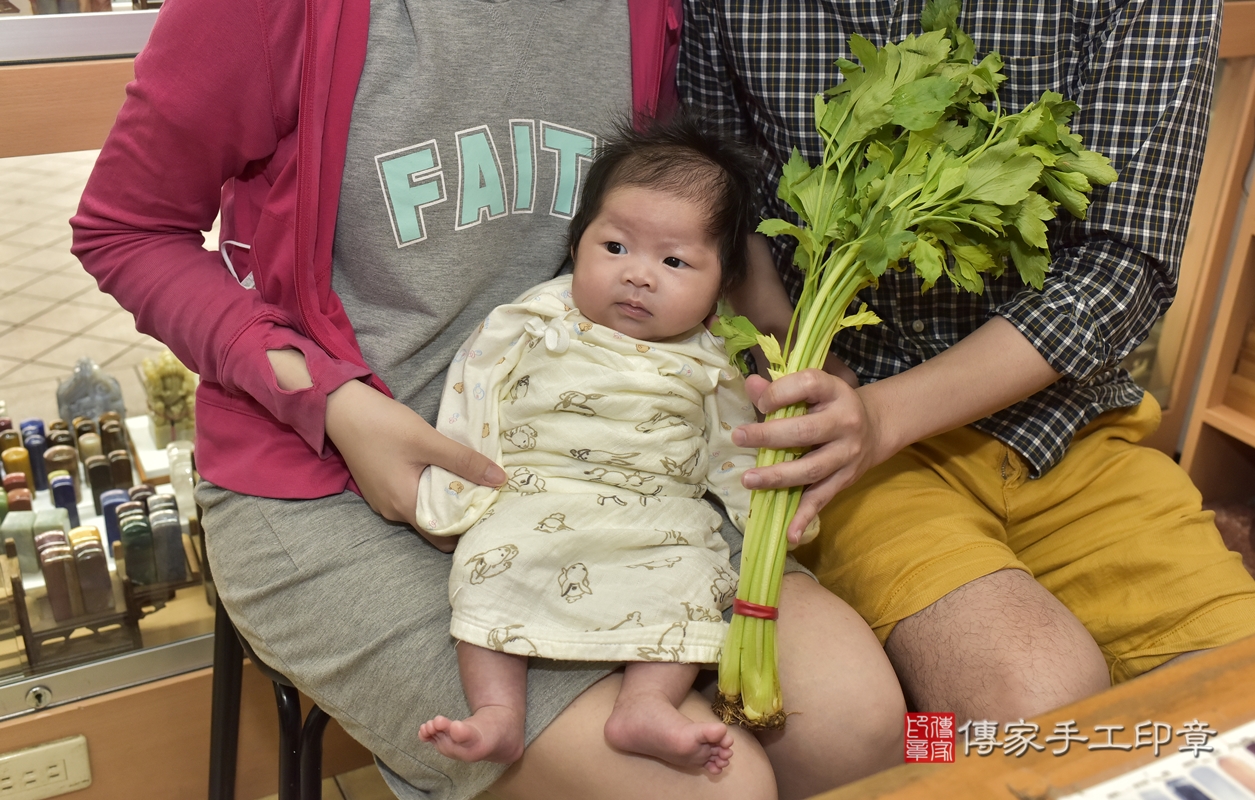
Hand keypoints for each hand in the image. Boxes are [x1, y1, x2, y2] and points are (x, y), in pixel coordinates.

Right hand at [325, 379, 505, 552]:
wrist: (341, 409)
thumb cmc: (383, 425)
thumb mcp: (429, 441)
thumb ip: (464, 462)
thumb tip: (500, 480)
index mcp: (404, 506)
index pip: (444, 537)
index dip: (469, 527)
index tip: (491, 511)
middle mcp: (392, 512)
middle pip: (435, 525)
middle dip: (460, 514)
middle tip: (485, 495)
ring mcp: (384, 500)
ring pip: (423, 510)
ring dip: (444, 499)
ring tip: (469, 481)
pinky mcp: (380, 487)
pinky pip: (410, 497)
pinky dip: (428, 490)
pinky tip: (442, 472)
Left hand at [733, 369, 885, 542]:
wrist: (875, 428)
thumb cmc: (830, 406)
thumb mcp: (812, 391)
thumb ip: (780, 389)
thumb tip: (750, 384)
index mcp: (834, 391)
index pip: (808, 384)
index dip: (781, 392)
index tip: (761, 403)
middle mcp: (845, 422)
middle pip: (806, 431)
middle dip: (769, 436)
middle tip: (739, 438)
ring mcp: (847, 454)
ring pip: (811, 468)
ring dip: (778, 476)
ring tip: (749, 480)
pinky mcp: (845, 479)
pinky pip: (821, 499)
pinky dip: (804, 518)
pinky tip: (788, 533)